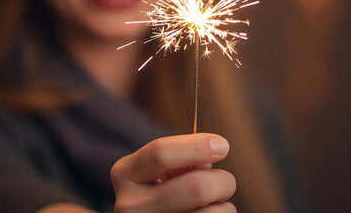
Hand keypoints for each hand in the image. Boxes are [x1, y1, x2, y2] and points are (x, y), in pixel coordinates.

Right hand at [111, 133, 235, 212]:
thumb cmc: (162, 193)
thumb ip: (184, 161)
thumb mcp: (162, 171)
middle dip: (222, 181)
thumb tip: (212, 153)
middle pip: (197, 187)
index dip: (197, 146)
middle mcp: (130, 205)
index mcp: (125, 173)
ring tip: (211, 205)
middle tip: (225, 182)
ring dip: (223, 206)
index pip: (161, 153)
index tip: (222, 145)